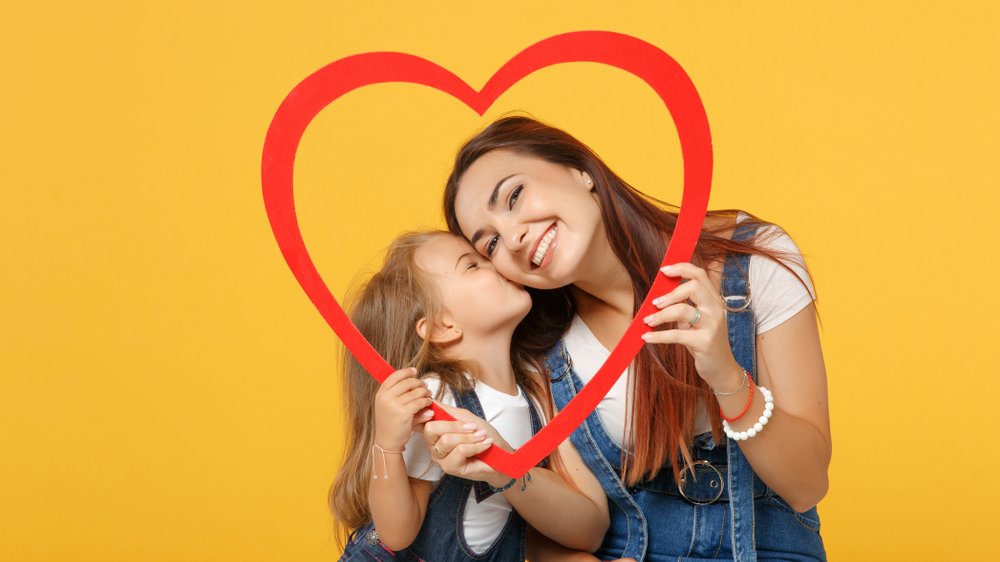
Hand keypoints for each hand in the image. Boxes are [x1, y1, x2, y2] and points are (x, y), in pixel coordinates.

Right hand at [373, 368, 433, 450]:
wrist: (387, 442)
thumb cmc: (389, 424)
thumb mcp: (388, 406)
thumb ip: (399, 393)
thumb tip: (418, 381)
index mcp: (381, 394)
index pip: (394, 376)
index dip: (406, 372)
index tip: (415, 371)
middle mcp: (386, 398)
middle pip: (407, 382)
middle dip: (419, 383)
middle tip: (425, 386)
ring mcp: (394, 405)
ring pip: (416, 391)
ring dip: (425, 392)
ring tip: (428, 395)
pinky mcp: (403, 413)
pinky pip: (420, 402)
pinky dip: (426, 401)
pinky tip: (429, 403)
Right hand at [422, 403, 511, 485]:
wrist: (500, 455)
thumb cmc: (483, 435)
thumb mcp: (465, 417)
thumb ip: (446, 410)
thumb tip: (430, 401)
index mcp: (435, 431)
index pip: (421, 420)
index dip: (424, 413)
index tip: (434, 411)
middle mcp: (433, 445)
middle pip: (431, 429)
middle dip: (455, 425)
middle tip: (473, 427)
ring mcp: (440, 458)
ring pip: (447, 440)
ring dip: (469, 437)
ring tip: (482, 436)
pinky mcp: (450, 468)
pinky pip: (460, 450)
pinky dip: (475, 445)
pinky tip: (484, 445)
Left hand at [641, 262, 742, 389]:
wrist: (722, 369)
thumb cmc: (704, 342)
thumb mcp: (696, 321)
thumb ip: (684, 306)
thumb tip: (658, 296)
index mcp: (714, 300)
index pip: (700, 275)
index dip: (681, 268)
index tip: (663, 271)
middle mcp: (716, 309)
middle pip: (693, 287)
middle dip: (670, 294)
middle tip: (654, 303)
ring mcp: (712, 325)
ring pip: (683, 310)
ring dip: (660, 315)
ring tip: (647, 321)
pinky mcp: (705, 342)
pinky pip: (677, 334)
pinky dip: (658, 336)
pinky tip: (647, 337)